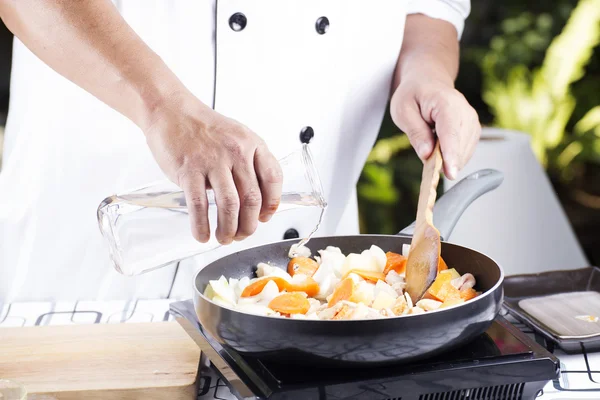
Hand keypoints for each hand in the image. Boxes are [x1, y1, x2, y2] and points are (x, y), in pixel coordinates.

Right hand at [144, 93, 282, 244]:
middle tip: (242, 234)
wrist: (171, 112)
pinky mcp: (189, 170)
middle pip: (252, 199)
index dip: (272, 204)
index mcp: (252, 144)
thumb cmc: (204, 129)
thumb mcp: (237, 138)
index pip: (273, 178)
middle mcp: (236, 152)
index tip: (265, 217)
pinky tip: (202, 234)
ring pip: (229, 206)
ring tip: (224, 238)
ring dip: (228, 229)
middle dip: (249, 225)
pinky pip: (199, 205)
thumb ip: (249, 164)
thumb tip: (258, 201)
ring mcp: (212, 161)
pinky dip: (201, 226)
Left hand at [390, 68, 480, 178]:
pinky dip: (454, 158)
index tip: (450, 173)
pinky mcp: (473, 130)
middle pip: (460, 145)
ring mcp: (472, 121)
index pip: (451, 132)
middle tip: (429, 167)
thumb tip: (426, 155)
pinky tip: (441, 154)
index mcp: (446, 103)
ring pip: (465, 151)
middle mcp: (465, 111)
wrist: (428, 81)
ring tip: (432, 154)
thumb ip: (415, 132)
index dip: (451, 155)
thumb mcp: (403, 111)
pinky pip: (466, 151)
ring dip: (449, 161)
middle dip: (446, 161)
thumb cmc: (413, 95)